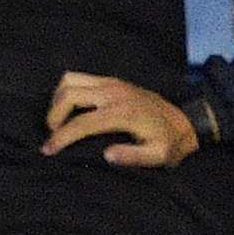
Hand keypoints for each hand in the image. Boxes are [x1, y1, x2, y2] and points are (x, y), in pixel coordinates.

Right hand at [41, 71, 199, 166]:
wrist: (185, 121)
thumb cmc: (170, 142)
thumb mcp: (159, 156)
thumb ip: (133, 157)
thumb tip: (106, 156)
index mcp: (123, 113)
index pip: (82, 123)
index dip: (61, 137)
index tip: (47, 150)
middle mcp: (114, 93)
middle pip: (70, 95)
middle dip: (53, 115)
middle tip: (52, 135)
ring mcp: (112, 83)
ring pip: (70, 80)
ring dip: (57, 100)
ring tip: (58, 121)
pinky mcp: (112, 80)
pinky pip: (79, 77)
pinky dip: (67, 91)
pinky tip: (70, 109)